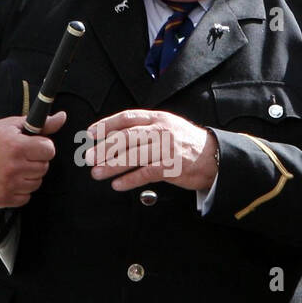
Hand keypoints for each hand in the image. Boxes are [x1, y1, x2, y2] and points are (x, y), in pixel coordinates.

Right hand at [0, 112, 65, 207]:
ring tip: (13, 167)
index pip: (49, 151)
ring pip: (36, 183)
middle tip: (20, 156)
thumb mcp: (12, 126)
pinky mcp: (2, 198)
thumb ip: (41, 124)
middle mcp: (12, 167)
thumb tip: (62, 117)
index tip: (34, 146)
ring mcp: (7, 184)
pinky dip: (20, 190)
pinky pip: (25, 197)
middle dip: (35, 161)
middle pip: (44, 167)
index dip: (43, 147)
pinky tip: (8, 179)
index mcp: (16, 146)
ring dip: (29, 176)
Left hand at [86, 109, 217, 191]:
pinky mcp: (172, 167)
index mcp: (157, 118)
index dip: (106, 125)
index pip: (127, 118)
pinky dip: (130, 180)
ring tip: (97, 173)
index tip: (90, 134)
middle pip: (127, 137)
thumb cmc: (184, 142)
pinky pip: (146, 173)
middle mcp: (161, 130)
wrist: (212, 156)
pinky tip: (117, 184)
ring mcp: (167, 148)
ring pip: (134, 156)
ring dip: (112, 166)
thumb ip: (143, 127)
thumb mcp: (166, 126)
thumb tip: (112, 134)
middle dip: (105, 148)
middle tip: (89, 157)